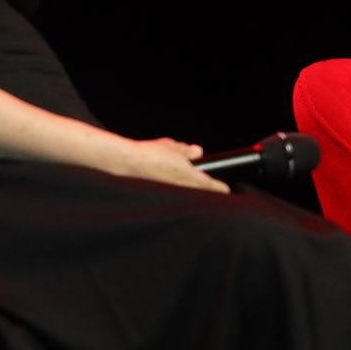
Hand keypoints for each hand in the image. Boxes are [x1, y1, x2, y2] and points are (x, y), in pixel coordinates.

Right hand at [108, 137, 229, 193]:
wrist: (126, 164)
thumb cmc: (148, 154)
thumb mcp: (172, 146)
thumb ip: (187, 151)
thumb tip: (197, 152)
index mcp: (191, 177)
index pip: (214, 188)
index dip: (220, 189)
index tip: (225, 189)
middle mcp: (184, 190)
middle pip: (202, 197)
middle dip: (204, 192)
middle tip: (203, 187)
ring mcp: (173, 198)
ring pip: (187, 200)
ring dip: (188, 195)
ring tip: (180, 186)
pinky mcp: (161, 202)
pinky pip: (173, 202)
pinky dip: (173, 198)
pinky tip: (166, 192)